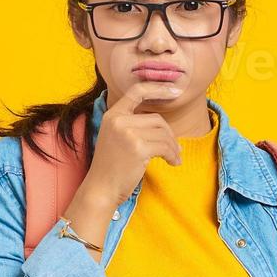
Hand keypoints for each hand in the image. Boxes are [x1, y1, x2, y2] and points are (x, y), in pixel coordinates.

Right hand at [79, 80, 183, 209]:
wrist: (101, 189)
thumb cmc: (112, 167)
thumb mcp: (116, 138)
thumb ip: (133, 126)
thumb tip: (165, 127)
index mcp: (113, 115)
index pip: (137, 91)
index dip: (157, 88)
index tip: (174, 90)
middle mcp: (119, 120)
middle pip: (157, 119)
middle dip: (170, 135)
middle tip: (175, 149)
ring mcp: (128, 133)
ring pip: (163, 134)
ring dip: (173, 147)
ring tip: (174, 158)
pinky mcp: (138, 148)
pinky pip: (165, 147)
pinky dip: (172, 155)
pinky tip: (173, 163)